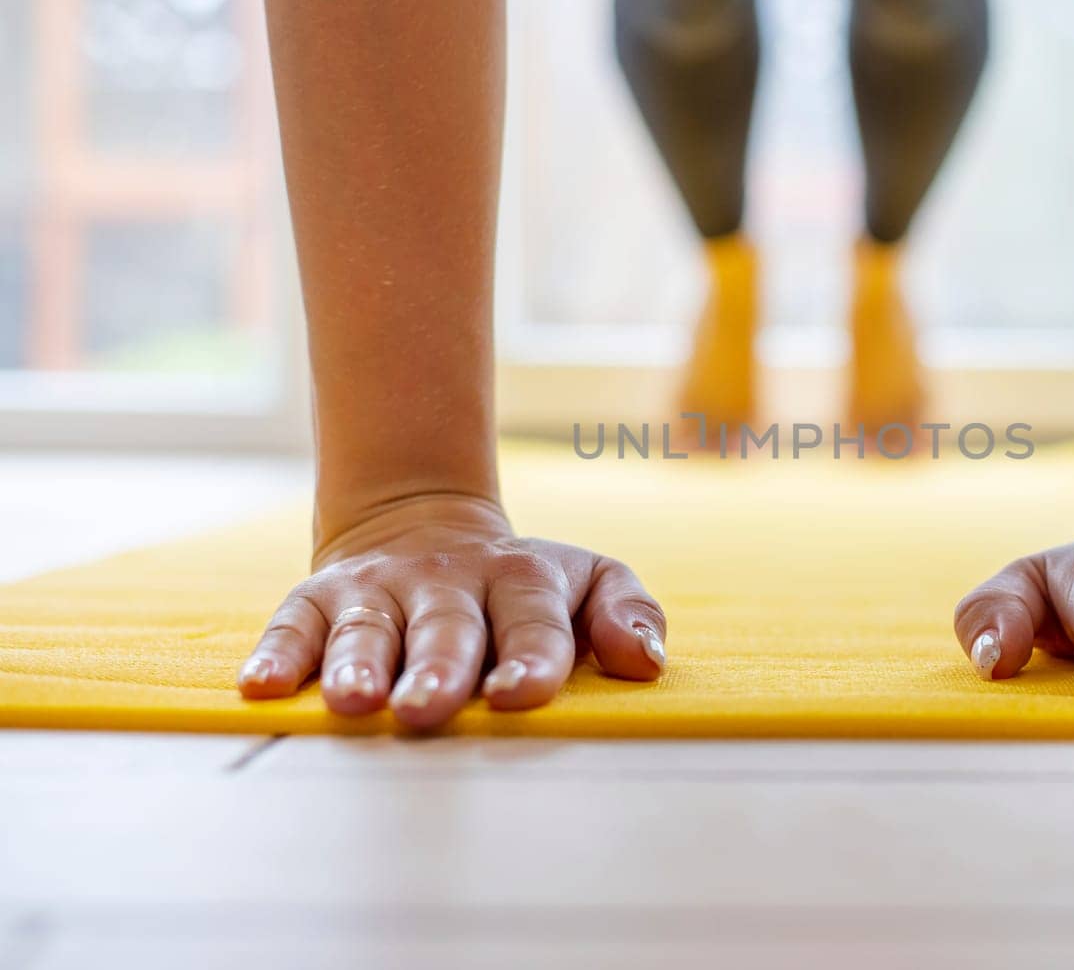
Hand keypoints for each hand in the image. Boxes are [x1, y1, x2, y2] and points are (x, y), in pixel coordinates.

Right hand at [236, 494, 665, 729]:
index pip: (533, 621)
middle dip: (439, 669)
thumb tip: (646, 661)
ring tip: (355, 700)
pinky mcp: (318, 597)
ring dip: (359, 663)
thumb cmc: (521, 587)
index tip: (522, 697)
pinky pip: (293, 623)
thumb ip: (626, 613)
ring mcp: (380, 589)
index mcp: (522, 579)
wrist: (426, 529)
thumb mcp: (586, 581)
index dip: (530, 658)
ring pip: (368, 627)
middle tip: (428, 709)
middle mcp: (447, 581)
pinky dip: (277, 653)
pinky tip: (263, 687)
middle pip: (447, 627)